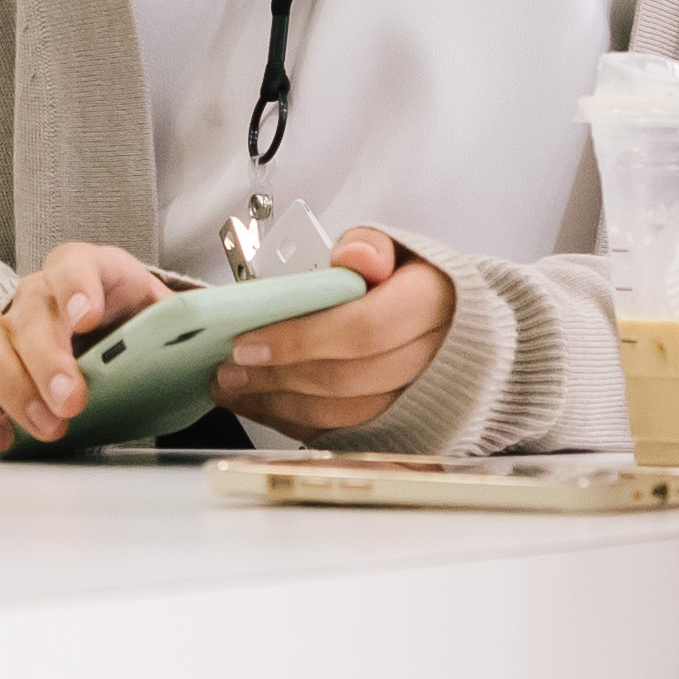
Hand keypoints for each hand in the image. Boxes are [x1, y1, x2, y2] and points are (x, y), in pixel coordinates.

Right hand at [0, 237, 174, 455]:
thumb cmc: (143, 354)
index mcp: (95, 279)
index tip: (88, 318)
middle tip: (71, 405)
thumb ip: (186, 344)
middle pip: (24, 306)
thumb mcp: (172, 343)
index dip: (77, 285)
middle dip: (43, 358)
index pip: (76, 262)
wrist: (117, 368)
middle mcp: (40, 296)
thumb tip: (224, 360)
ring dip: (3, 382)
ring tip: (37, 430)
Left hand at [208, 227, 458, 436]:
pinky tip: (263, 405)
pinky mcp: (404, 422)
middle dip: (280, 376)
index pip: (364, 329)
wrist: (449, 320)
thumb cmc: (408, 282)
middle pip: (351, 378)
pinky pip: (346, 432)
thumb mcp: (393, 248)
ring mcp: (422, 396)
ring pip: (348, 414)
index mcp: (432, 302)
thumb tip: (354, 256)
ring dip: (282, 404)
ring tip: (235, 389)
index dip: (301, 340)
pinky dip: (298, 421)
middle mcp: (434, 356)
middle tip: (229, 369)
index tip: (248, 343)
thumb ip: (369, 246)